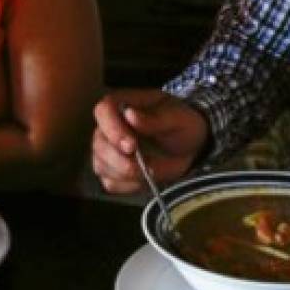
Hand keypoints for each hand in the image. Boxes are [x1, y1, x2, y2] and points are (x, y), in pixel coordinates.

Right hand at [91, 89, 208, 194]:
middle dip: (119, 159)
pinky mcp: (112, 172)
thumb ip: (154, 119)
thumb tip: (130, 115)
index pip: (104, 111)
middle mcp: (109, 126)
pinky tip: (145, 179)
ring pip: (102, 165)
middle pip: (98, 143)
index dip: (112, 129)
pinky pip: (111, 183)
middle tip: (143, 165)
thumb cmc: (182, 124)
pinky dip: (128, 185)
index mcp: (122, 104)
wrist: (190, 147)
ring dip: (125, 174)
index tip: (131, 145)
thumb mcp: (176, 118)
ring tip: (150, 171)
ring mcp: (108, 150)